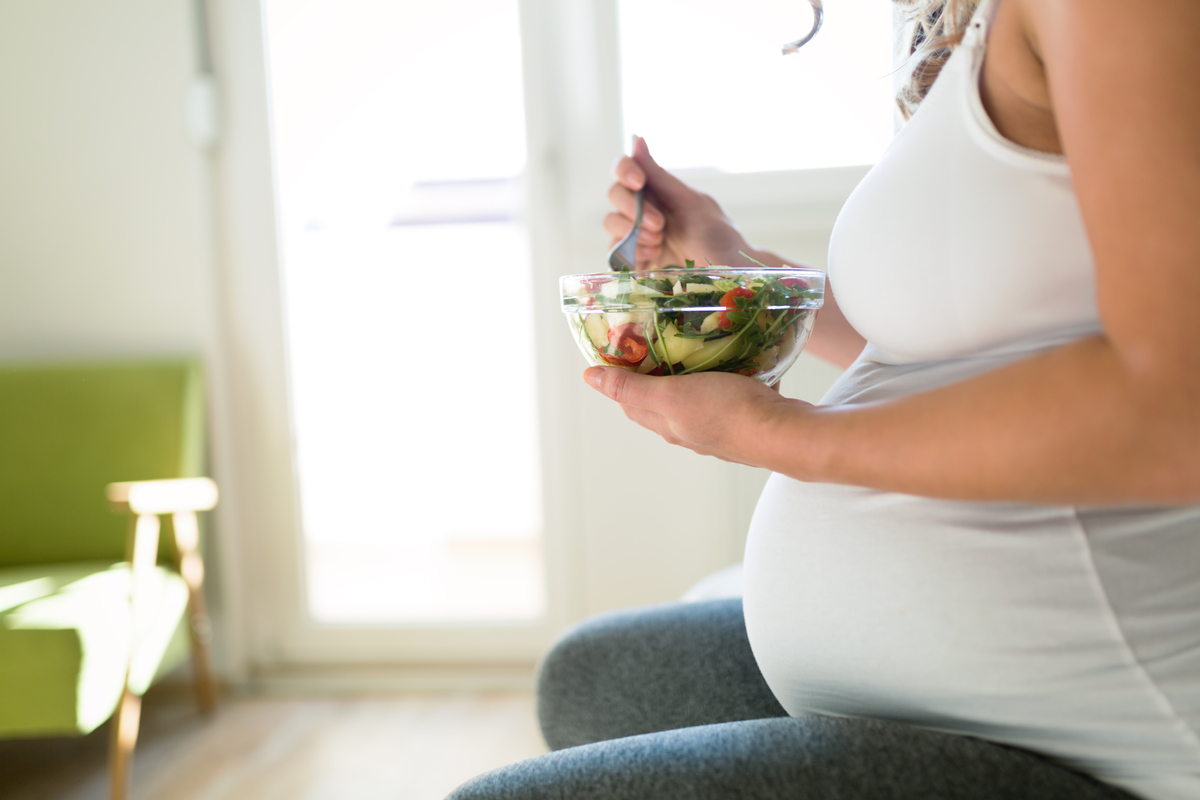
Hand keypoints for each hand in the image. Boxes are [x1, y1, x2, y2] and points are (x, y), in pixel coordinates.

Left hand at [583, 366, 808, 465]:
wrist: (784, 433)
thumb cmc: (727, 412)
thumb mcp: (671, 395)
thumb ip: (631, 387)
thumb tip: (589, 378)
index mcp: (666, 423)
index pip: (630, 400)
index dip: (621, 376)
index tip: (620, 347)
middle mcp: (688, 429)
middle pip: (662, 397)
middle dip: (656, 371)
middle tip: (658, 337)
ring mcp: (718, 426)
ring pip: (696, 395)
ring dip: (693, 373)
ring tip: (695, 344)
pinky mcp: (745, 417)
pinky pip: (728, 393)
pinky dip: (725, 376)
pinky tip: (733, 359)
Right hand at [605, 137, 751, 268]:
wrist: (726, 271)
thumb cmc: (715, 233)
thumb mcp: (690, 201)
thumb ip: (659, 175)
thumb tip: (638, 138)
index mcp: (656, 189)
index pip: (625, 169)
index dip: (625, 170)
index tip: (639, 182)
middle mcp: (642, 207)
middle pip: (614, 194)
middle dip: (634, 208)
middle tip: (660, 225)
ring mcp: (635, 233)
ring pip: (611, 221)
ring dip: (633, 231)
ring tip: (660, 242)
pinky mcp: (632, 259)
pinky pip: (614, 250)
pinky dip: (631, 250)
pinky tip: (653, 254)